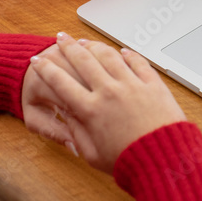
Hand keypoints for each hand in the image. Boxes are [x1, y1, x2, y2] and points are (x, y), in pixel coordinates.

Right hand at [29, 34, 185, 173]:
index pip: (60, 82)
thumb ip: (77, 134)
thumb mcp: (93, 155)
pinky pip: (137, 61)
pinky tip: (121, 51)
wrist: (164, 159)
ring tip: (85, 41)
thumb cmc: (130, 162)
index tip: (37, 62)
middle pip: (82, 60)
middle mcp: (109, 92)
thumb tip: (68, 118)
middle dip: (67, 47)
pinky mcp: (152, 84)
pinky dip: (127, 54)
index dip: (45, 70)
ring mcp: (132, 85)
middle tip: (60, 39)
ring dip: (93, 45)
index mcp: (91, 110)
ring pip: (108, 56)